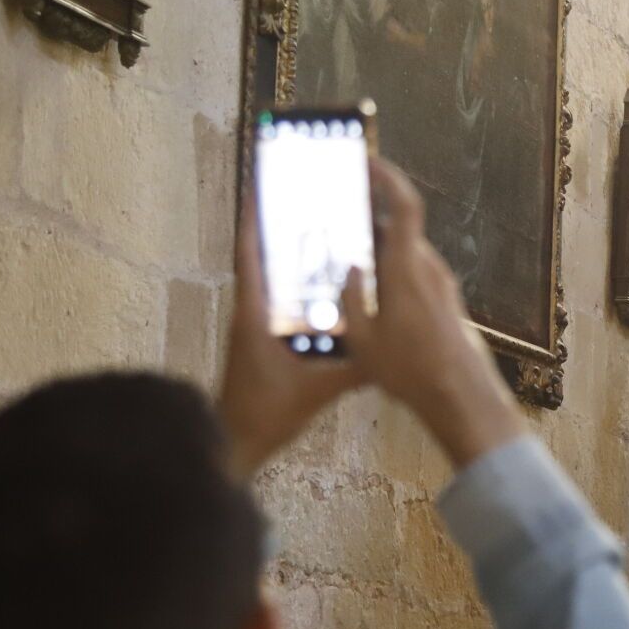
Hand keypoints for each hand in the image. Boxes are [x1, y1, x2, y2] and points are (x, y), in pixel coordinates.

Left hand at [218, 183, 363, 479]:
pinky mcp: (261, 344)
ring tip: (316, 231)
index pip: (250, 256)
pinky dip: (296, 290)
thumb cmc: (266, 414)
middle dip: (278, 228)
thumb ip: (354, 370)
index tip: (260, 184)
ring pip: (271, 282)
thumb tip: (392, 350)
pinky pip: (279, 306)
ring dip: (288, 257)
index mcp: (254, 316)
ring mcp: (254, 329)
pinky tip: (322, 287)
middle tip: (302, 199)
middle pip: (262, 259)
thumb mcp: (317, 391)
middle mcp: (251, 315)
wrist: (236, 444)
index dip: (253, 219)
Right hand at [342, 159, 525, 468]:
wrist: (460, 396)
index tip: (369, 160)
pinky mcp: (447, 303)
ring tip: (349, 269)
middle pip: (400, 231)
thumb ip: (350, 297)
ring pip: (406, 257)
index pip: (405, 204)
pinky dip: (394, 277)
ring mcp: (442, 286)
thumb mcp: (362, 337)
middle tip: (339, 225)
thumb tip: (350, 268)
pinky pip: (415, 277)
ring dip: (381, 256)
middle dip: (369, 224)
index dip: (388, 176)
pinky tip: (374, 302)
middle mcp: (430, 270)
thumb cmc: (410, 370)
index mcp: (407, 268)